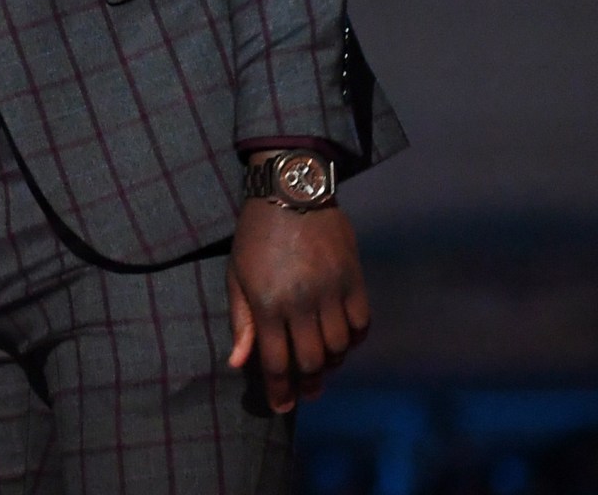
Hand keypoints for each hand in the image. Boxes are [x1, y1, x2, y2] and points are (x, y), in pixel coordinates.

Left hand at [227, 197, 369, 412]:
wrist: (291, 191)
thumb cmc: (255, 235)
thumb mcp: (236, 276)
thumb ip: (241, 321)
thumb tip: (239, 364)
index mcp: (267, 303)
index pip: (275, 361)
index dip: (279, 390)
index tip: (281, 407)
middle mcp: (302, 302)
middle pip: (311, 361)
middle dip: (307, 384)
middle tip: (305, 393)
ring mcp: (332, 291)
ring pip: (339, 347)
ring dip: (331, 363)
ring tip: (322, 366)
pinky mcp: (354, 279)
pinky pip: (361, 323)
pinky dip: (354, 339)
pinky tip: (343, 341)